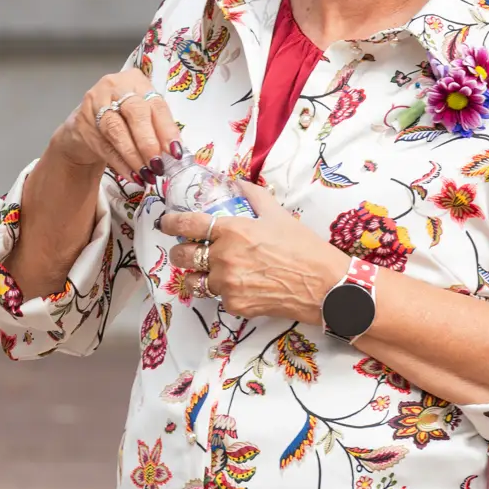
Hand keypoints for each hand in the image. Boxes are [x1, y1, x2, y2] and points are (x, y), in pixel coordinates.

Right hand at [51, 71, 182, 183]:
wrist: (85, 125)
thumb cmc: (121, 119)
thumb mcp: (142, 115)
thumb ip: (157, 128)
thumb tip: (174, 154)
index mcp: (137, 81)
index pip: (156, 105)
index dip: (167, 129)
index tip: (175, 153)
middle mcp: (115, 86)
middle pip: (135, 112)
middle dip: (148, 142)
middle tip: (158, 165)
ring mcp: (95, 103)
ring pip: (117, 130)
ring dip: (134, 156)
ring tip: (146, 175)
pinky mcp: (82, 123)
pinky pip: (104, 146)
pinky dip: (120, 163)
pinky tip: (131, 175)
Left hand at [158, 180, 347, 322]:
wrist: (323, 285)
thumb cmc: (303, 247)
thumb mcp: (278, 214)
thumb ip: (253, 196)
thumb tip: (237, 183)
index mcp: (231, 230)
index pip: (186, 224)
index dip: (170, 223)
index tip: (165, 223)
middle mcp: (223, 257)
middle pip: (181, 255)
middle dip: (180, 251)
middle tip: (190, 249)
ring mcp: (227, 284)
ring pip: (192, 281)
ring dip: (195, 275)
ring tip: (206, 272)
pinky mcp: (234, 305)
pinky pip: (216, 297)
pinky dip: (222, 291)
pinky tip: (238, 285)